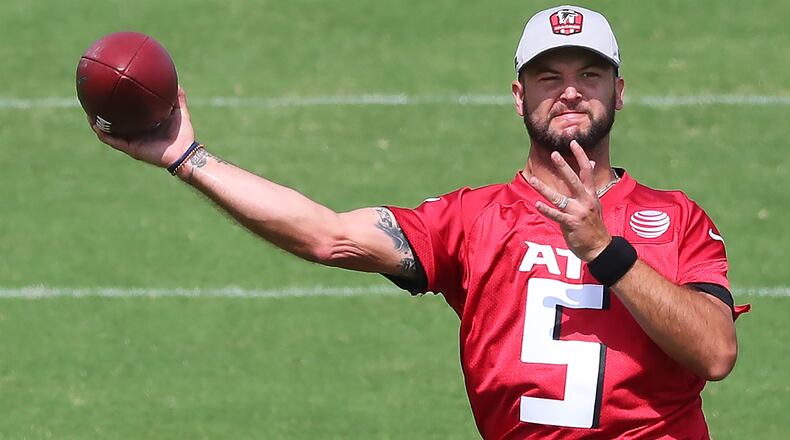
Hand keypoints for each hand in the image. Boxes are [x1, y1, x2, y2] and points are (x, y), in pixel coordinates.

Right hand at [90, 87, 194, 167]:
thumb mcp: (178, 110)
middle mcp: (134, 132)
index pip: (127, 113)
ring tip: (88, 112)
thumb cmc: (182, 134)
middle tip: (93, 100)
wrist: (183, 152)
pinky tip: (96, 124)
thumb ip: (177, 96)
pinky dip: (103, 133)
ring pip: (108, 132)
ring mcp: (130, 141)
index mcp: (142, 124)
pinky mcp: (130, 149)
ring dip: (97, 123)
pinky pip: (112, 140)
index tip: (111, 92)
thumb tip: (175, 79)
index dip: (118, 105)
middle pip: (114, 122)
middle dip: (103, 113)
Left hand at [528, 140, 611, 260]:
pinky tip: (538, 204)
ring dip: (544, 188)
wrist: (600, 247)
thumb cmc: (594, 225)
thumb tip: (592, 164)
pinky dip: (547, 209)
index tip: (573, 142)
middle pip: (573, 180)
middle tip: (554, 154)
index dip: (581, 156)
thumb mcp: (595, 202)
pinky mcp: (571, 223)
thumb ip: (589, 185)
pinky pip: (556, 215)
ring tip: (533, 179)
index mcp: (591, 194)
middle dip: (563, 166)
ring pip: (559, 197)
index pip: (587, 171)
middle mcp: (585, 200)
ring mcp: (578, 212)